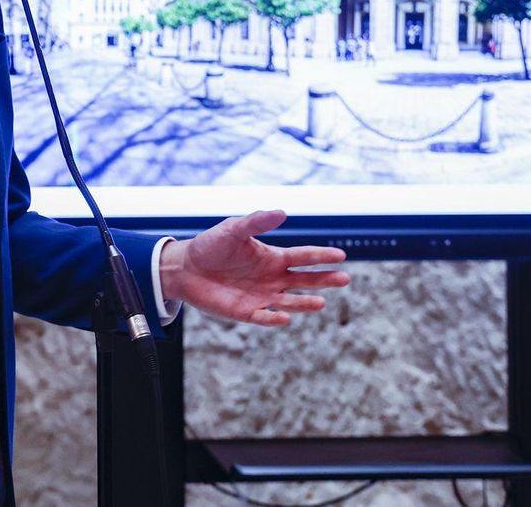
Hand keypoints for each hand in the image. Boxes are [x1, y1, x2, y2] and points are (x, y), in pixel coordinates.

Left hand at [158, 209, 347, 325]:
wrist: (185, 268)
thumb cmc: (211, 246)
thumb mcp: (233, 229)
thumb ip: (256, 223)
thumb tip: (282, 213)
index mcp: (272, 258)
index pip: (303, 257)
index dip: (321, 256)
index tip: (340, 256)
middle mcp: (272, 278)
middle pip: (304, 280)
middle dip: (324, 280)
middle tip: (344, 279)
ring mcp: (261, 296)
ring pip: (290, 301)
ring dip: (304, 302)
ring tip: (320, 302)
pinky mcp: (246, 311)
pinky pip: (264, 317)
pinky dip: (274, 317)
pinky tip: (284, 316)